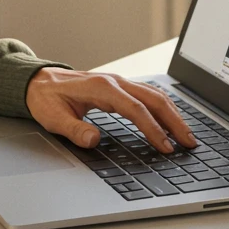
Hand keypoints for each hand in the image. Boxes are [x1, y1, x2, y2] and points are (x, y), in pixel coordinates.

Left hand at [25, 67, 197, 152]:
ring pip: (154, 95)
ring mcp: (119, 83)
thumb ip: (74, 129)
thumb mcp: (53, 118)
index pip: (135, 109)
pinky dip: (164, 107)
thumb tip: (94, 140)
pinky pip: (148, 95)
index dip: (153, 129)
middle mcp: (115, 82)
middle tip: (189, 142)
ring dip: (173, 113)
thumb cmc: (46, 99)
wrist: (39, 82)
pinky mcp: (120, 87)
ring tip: (186, 135)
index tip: (165, 146)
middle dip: (174, 121)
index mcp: (102, 88)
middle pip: (153, 99)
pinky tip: (171, 120)